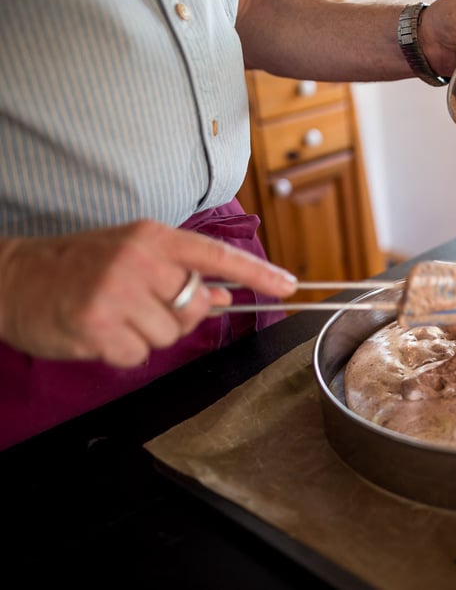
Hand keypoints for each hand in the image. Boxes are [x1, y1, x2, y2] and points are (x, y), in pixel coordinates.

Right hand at [0, 220, 296, 367]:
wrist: (14, 277)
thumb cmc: (79, 265)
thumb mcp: (132, 253)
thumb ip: (180, 271)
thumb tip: (223, 296)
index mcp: (152, 237)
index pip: (217, 256)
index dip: (258, 272)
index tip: (289, 285)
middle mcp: (139, 261)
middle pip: (195, 307)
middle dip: (177, 315)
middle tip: (140, 304)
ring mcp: (117, 294)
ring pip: (170, 336)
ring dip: (147, 335)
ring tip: (115, 315)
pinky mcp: (98, 327)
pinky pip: (139, 356)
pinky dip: (124, 351)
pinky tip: (101, 331)